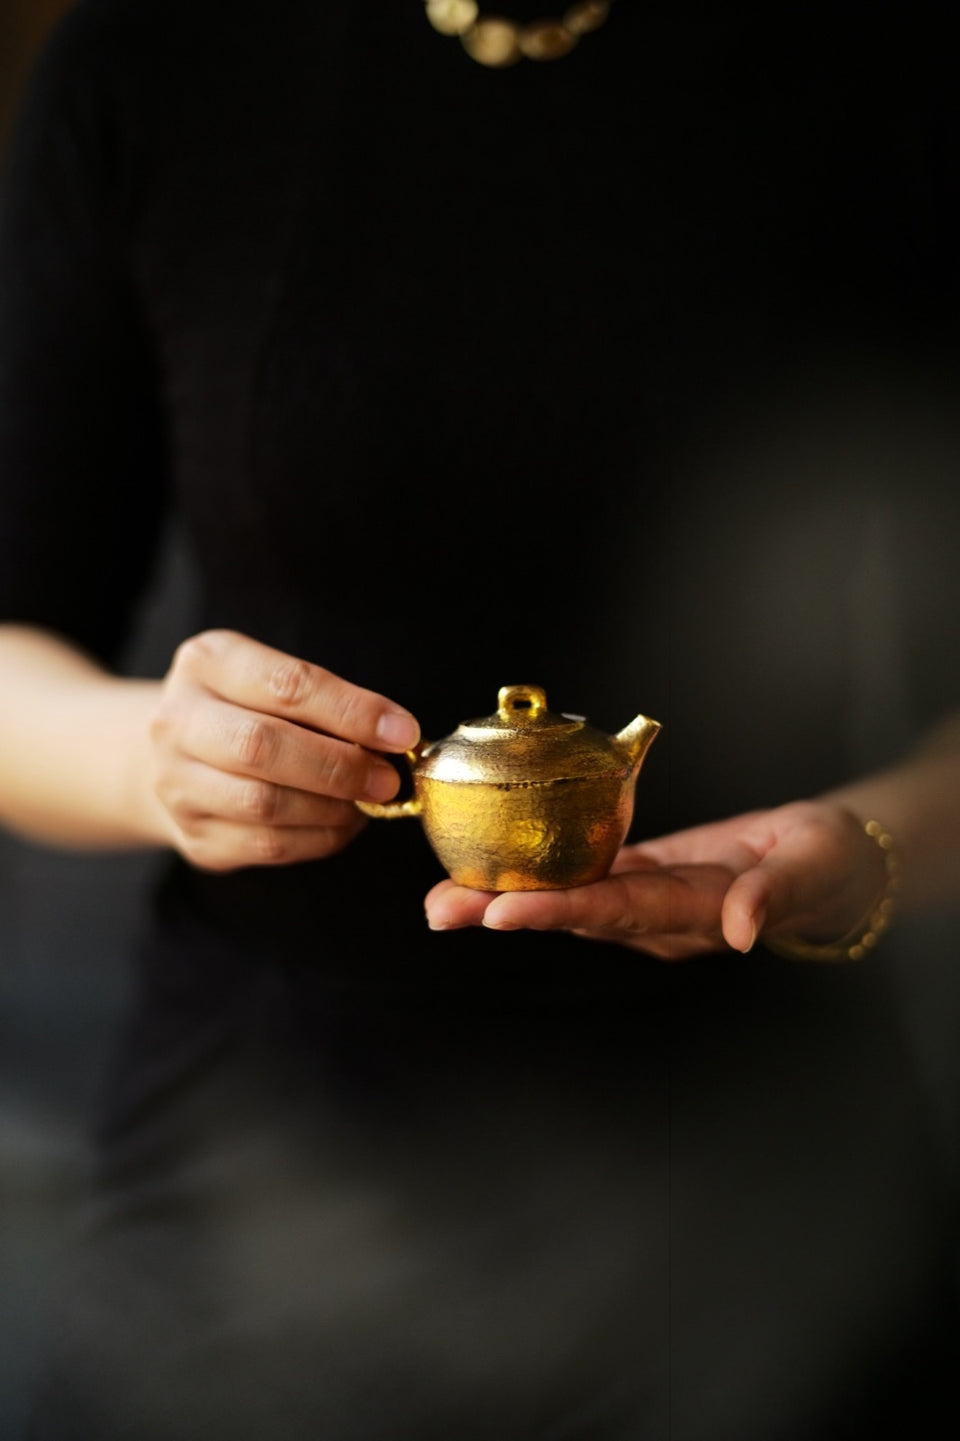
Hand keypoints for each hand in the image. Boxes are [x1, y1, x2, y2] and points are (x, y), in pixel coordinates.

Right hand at [146, 630, 418, 870]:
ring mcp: (176, 783)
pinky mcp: (193, 836)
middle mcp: (178, 721)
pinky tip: (343, 825)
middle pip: (263, 746)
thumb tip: (395, 736)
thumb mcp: (273, 680)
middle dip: (340, 766)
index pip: (287, 686)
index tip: (403, 732)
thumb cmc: (247, 709)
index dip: (353, 712)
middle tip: (387, 779)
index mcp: (206, 663)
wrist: (174, 756)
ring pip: (263, 803)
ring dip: (332, 808)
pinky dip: (318, 838)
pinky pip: (267, 845)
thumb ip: (327, 701)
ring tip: (368, 803)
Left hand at [424, 801, 887, 959]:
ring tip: (441, 898)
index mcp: (693, 914)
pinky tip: (491, 868)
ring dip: (505, 900)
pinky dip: (537, 873)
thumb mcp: (812, 869)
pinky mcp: (644, 877)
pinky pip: (584, 877)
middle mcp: (658, 917)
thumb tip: (743, 928)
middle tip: (439, 910)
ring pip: (569, 900)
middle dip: (504, 912)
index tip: (503, 911)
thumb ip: (776, 894)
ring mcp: (647, 901)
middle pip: (573, 915)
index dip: (559, 912)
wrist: (829, 864)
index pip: (617, 912)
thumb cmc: (826, 862)